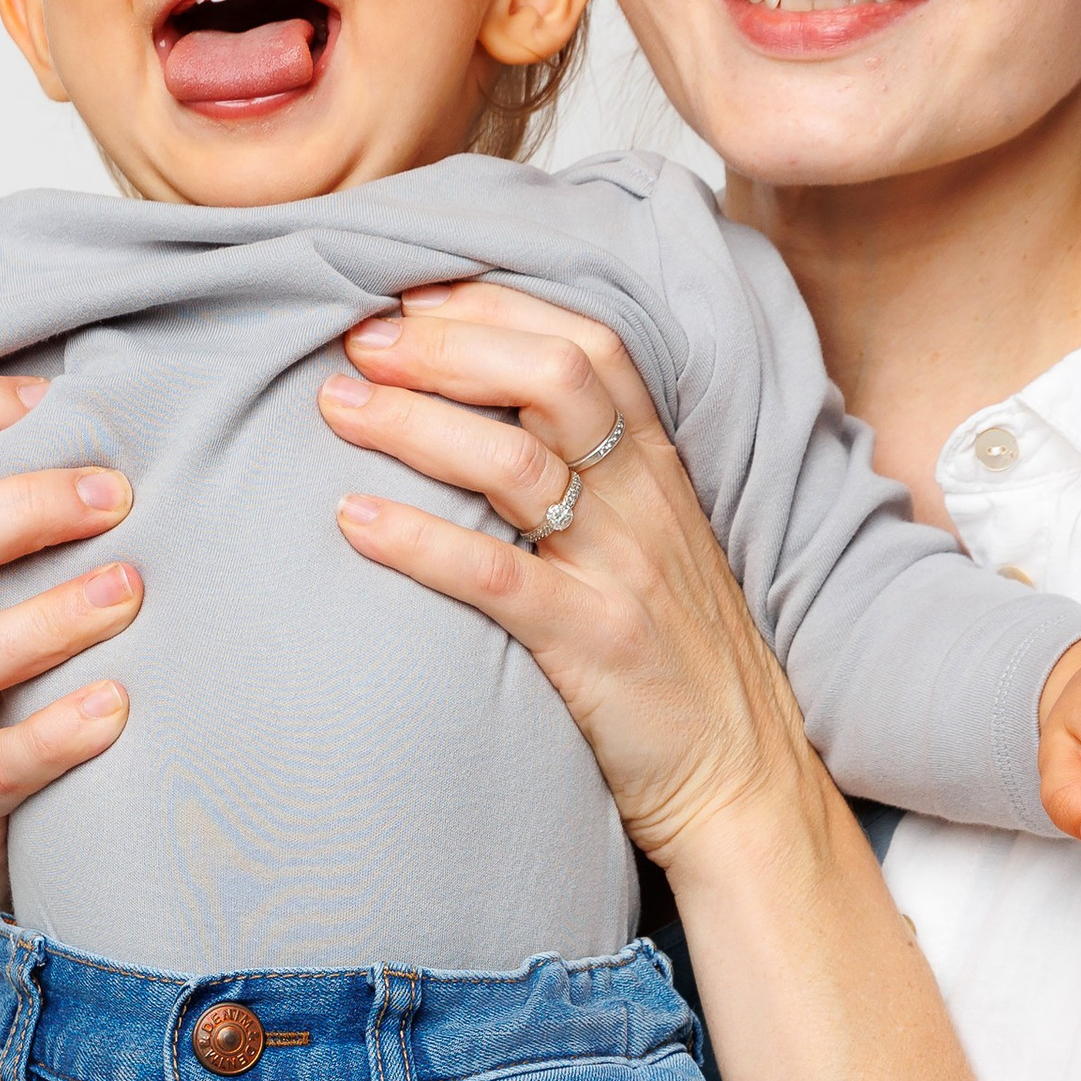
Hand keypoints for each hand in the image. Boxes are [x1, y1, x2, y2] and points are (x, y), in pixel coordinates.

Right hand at [0, 377, 140, 924]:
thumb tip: (155, 419)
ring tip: (130, 594)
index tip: (56, 396)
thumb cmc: (10, 693)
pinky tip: (118, 709)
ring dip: (46, 619)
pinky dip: (55, 734)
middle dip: (20, 507)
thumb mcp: (10, 597)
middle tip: (119, 496)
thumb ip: (48, 527)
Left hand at [320, 282, 819, 882]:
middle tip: (359, 340)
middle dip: (448, 346)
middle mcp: (644, 508)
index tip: (412, 298)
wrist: (743, 782)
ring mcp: (623, 574)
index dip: (496, 309)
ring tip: (337, 406)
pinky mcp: (595, 647)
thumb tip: (486, 429)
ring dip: (414, 423)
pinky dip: (418, 542)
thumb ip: (593, 486)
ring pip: (516, 464)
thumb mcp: (652, 554)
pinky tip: (354, 520)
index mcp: (657, 474)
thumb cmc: (680, 667)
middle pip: (551, 380)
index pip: (587, 348)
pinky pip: (497, 579)